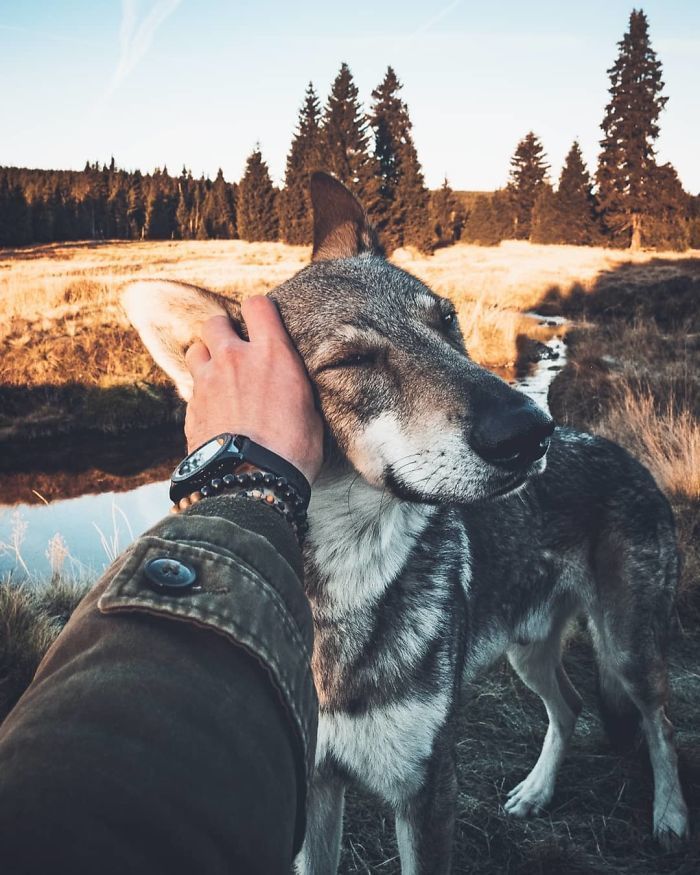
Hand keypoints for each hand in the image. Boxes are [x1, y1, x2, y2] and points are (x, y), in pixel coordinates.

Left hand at [183, 296, 323, 484]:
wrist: (252, 483)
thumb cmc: (292, 451)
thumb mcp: (309, 411)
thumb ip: (293, 385)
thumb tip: (292, 385)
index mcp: (272, 354)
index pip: (257, 305)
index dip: (258, 312)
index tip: (262, 324)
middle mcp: (235, 359)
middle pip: (215, 323)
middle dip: (223, 332)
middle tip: (236, 351)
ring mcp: (208, 382)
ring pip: (196, 350)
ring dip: (206, 358)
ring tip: (219, 376)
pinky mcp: (190, 407)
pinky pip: (192, 387)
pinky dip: (201, 393)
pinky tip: (215, 410)